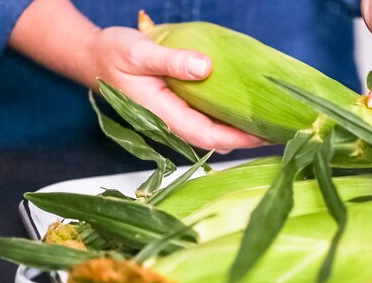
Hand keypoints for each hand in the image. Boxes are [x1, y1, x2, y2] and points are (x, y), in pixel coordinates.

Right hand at [89, 27, 263, 151]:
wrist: (92, 58)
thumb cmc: (112, 55)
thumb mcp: (140, 52)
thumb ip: (172, 61)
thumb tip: (206, 67)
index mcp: (163, 115)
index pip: (209, 135)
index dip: (240, 137)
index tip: (267, 134)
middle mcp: (170, 123)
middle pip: (216, 140)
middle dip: (247, 139)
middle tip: (279, 130)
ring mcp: (173, 119)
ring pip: (212, 133)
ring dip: (239, 131)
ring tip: (268, 123)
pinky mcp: (176, 110)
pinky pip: (206, 121)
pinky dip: (227, 119)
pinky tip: (244, 110)